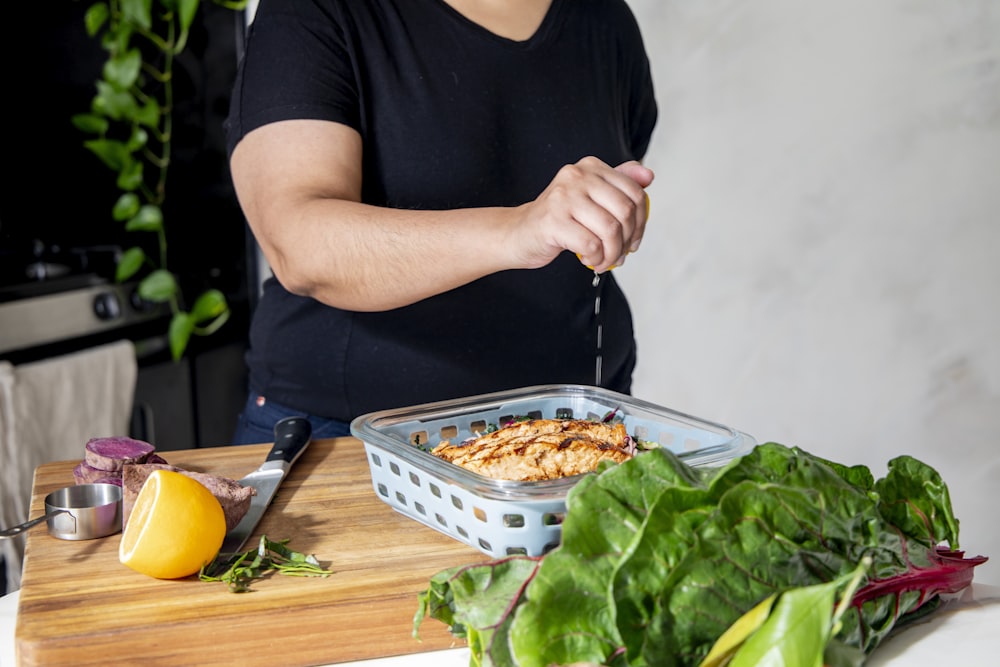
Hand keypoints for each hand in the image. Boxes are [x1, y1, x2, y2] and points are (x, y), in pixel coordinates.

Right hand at [513, 157, 653, 273]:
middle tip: (620, 254)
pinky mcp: (553, 221)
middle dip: (627, 240)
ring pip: (610, 230)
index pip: (634, 192)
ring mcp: (563, 197)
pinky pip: (591, 245)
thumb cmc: (559, 219)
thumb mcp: (590, 197)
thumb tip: (648, 175)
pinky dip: (596, 259)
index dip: (640, 222)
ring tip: (605, 261)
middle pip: (625, 211)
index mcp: (590, 167)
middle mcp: (577, 176)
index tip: (632, 240)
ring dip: (613, 254)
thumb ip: (618, 184)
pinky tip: (589, 260)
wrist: (519, 233)